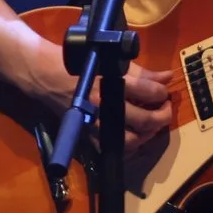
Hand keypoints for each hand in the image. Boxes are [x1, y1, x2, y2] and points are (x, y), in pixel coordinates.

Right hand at [25, 40, 173, 159]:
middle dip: (161, 116)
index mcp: (109, 84)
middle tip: (164, 109)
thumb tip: (166, 78)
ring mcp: (94, 125)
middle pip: (144, 121)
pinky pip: (112, 149)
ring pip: (131, 141)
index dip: (162, 93)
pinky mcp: (87, 137)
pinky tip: (133, 134)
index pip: (148, 91)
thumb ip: (142, 73)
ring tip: (151, 124)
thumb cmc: (78, 64)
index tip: (163, 92)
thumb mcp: (111, 63)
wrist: (45, 75)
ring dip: (147, 135)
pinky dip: (127, 146)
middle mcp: (103, 107)